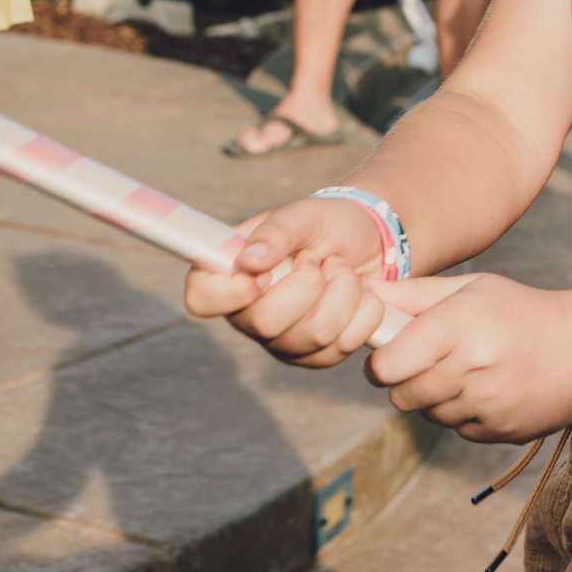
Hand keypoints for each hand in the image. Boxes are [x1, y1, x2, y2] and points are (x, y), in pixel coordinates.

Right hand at [184, 197, 390, 368]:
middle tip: (318, 259)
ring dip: (343, 291)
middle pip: (265, 323)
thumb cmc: (325, 224)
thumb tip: (249, 261)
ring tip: (341, 269)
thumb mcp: (303, 214)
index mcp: (230, 275)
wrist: (370, 243)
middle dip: (308, 283)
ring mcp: (282, 341)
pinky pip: (344, 345)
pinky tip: (360, 293)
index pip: (201, 299)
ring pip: (314, 335)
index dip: (231, 292)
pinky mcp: (317, 357)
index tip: (265, 272)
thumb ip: (276, 232)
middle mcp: (247, 314)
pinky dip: (363, 311)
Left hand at [363, 273, 571, 442]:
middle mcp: (474, 368)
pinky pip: (459, 430)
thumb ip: (414, 294)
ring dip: (434, 398)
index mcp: (460, 326)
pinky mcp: (505, 432)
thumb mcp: (472, 288)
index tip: (386, 355)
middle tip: (420, 363)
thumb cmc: (522, 310)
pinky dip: (463, 414)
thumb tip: (363, 291)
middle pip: (402, 396)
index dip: (379, 363)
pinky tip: (487, 388)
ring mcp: (491, 405)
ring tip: (462, 371)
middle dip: (402, 382)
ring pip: (429, 415)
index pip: (388, 365)